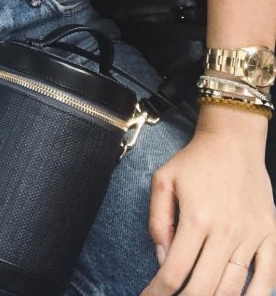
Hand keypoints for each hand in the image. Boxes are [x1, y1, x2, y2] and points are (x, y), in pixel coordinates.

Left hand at [141, 105, 275, 295]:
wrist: (234, 141)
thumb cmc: (195, 160)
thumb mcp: (163, 180)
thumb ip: (158, 219)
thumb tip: (162, 257)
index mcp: (196, 218)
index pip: (174, 271)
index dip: (158, 292)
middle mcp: (225, 232)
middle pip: (203, 288)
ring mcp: (251, 236)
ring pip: (233, 289)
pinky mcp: (270, 235)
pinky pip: (268, 278)